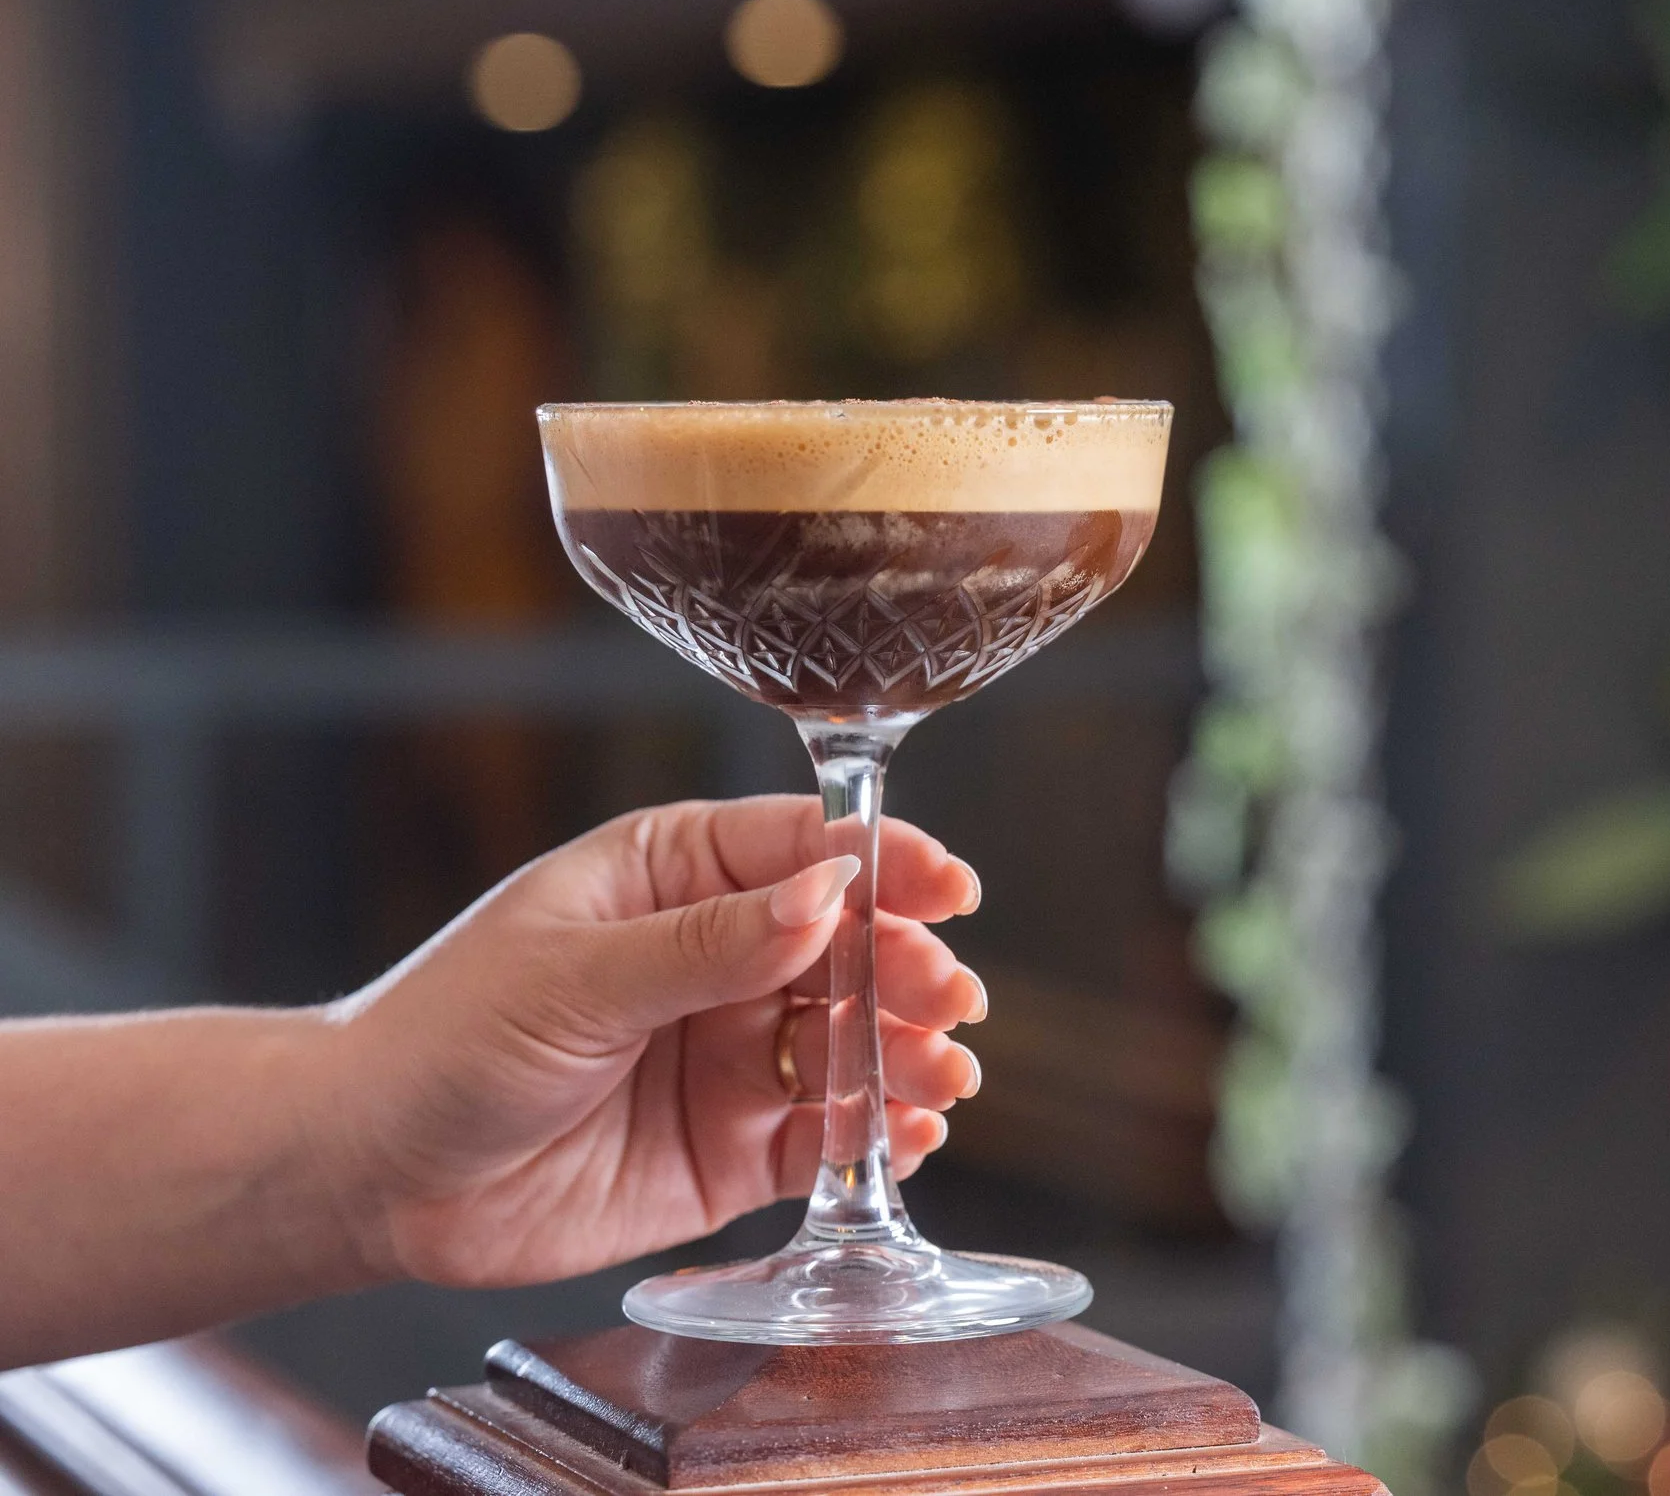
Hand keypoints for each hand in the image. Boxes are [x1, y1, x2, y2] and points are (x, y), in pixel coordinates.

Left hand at [315, 795, 985, 1288]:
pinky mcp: (729, 1149)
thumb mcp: (576, 975)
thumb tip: (827, 896)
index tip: (947, 889)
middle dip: (906, 970)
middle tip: (945, 999)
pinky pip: (823, 1135)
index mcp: (673, 876)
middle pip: (847, 949)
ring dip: (906, 1056)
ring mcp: (727, 1054)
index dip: (884, 864)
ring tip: (943, 1077)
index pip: (801, 849)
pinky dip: (874, 1135)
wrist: (365, 1176)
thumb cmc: (440, 1040)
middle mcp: (715, 958)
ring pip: (850, 1044)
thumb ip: (709, 944)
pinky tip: (908, 1136)